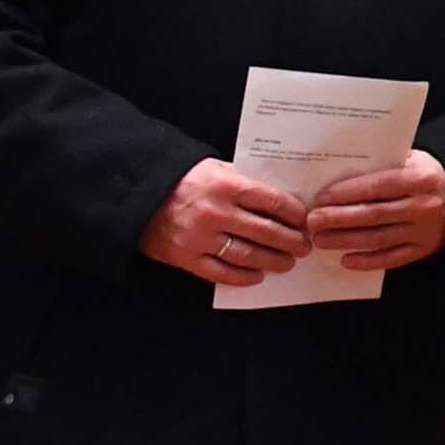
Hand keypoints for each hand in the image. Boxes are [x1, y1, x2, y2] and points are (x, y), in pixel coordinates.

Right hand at [139, 158, 309, 286]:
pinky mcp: (185, 258)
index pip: (271, 201)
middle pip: (264, 231)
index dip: (294, 213)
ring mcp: (200, 237)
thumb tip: (278, 196)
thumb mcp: (215, 168)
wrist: (139, 196)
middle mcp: (215, 212)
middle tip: (304, 246)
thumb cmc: (184, 180)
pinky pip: (220, 272)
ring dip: (272, 261)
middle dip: (290, 241)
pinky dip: (243, 276)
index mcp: (226, 185)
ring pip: (246, 255)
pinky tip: (258, 276)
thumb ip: (244, 180)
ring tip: (287, 262)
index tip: (305, 220)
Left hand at [309, 149, 444, 272]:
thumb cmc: (425, 175)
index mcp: (420, 178)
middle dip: (339, 218)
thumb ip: (383, 164)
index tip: (321, 198)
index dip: (347, 193)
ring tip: (321, 239)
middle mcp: (423, 206)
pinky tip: (345, 260)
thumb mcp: (412, 160)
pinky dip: (367, 261)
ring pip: (378, 238)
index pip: (378, 186)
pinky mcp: (423, 249)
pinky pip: (391, 259)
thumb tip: (340, 169)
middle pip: (374, 214)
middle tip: (313, 221)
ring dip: (346, 241)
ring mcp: (424, 231)